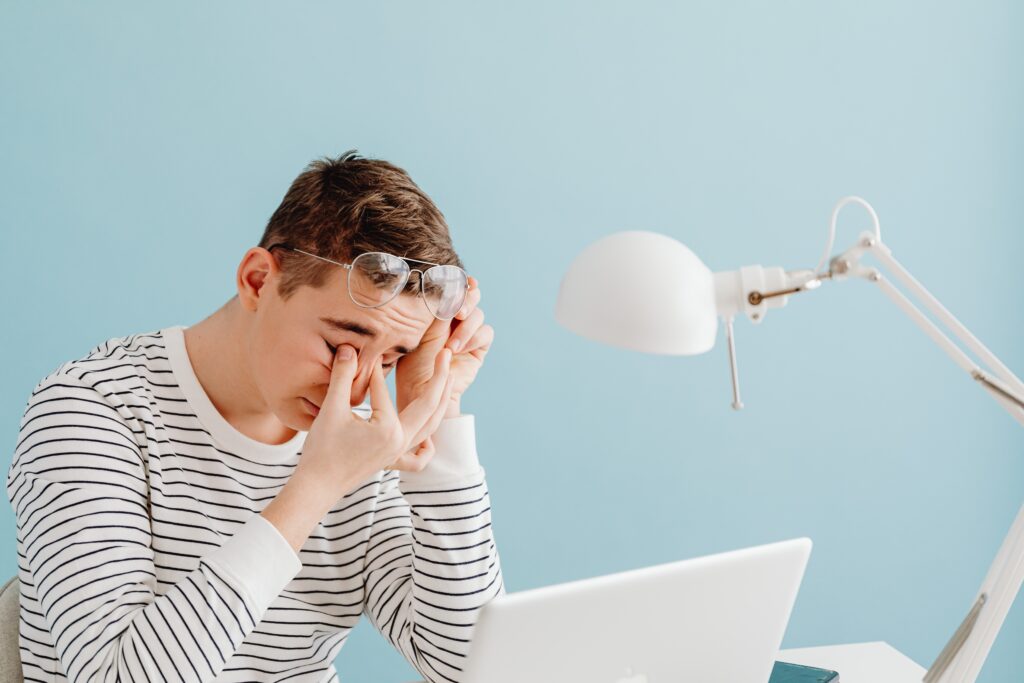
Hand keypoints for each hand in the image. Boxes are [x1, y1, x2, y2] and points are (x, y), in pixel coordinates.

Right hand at [295, 344, 454, 501]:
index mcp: (389, 428)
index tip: (368, 352)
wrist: (316, 486)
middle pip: (428, 405)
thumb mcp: (331, 409)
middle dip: (439, 377)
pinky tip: (429, 437)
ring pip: (430, 426)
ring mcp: (398, 453)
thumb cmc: (321, 450)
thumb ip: (342, 377)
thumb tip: (348, 348)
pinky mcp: (392, 462)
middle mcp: (400, 441)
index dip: (374, 371)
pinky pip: (417, 457)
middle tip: (446, 353)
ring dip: (441, 402)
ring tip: (449, 380)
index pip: (384, 391)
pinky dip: (428, 446)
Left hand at [395, 276, 493, 418]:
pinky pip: (486, 333)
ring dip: (466, 328)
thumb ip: (436, 310)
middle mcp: (455, 318)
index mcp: (438, 309)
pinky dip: (475, 338)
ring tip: (452, 346)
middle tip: (459, 312)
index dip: (461, 282)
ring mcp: (468, 332)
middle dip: (468, 300)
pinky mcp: (479, 347)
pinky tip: (460, 350)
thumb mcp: (421, 331)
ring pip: (479, 315)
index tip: (464, 281)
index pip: (454, 288)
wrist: (424, 391)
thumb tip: (449, 289)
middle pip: (472, 296)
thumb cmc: (412, 363)